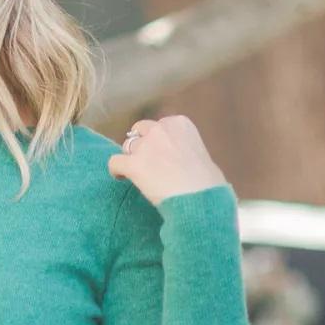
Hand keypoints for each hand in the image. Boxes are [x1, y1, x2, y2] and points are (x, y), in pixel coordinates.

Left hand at [107, 114, 226, 205]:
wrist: (201, 200)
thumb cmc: (209, 184)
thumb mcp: (203, 156)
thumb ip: (187, 150)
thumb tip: (184, 160)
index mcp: (181, 124)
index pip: (161, 125)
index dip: (158, 139)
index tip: (162, 153)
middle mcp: (161, 129)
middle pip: (141, 130)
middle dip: (142, 143)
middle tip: (146, 160)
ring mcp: (146, 146)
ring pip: (127, 146)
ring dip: (130, 157)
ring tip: (135, 173)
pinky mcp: (133, 164)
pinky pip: (114, 162)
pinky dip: (116, 170)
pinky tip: (121, 178)